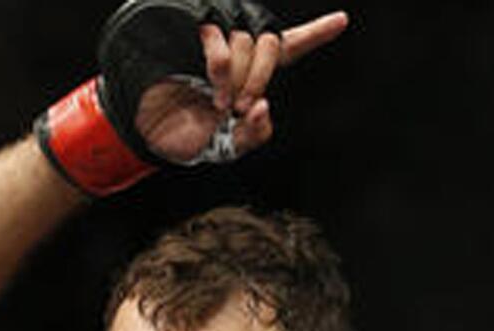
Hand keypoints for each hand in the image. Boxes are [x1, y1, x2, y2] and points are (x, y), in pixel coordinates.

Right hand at [137, 10, 348, 161]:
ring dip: (237, 79)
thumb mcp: (231, 146)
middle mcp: (238, 55)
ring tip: (220, 103)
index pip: (287, 49)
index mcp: (250, 76)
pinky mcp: (196, 37)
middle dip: (260, 79)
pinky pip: (221, 43)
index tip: (341, 21)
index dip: (315, 33)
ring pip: (248, 44)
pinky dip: (220, 68)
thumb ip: (256, 132)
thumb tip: (263, 106)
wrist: (152, 132)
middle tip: (241, 107)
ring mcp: (218, 43)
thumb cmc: (192, 137)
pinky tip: (211, 86)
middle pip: (270, 45)